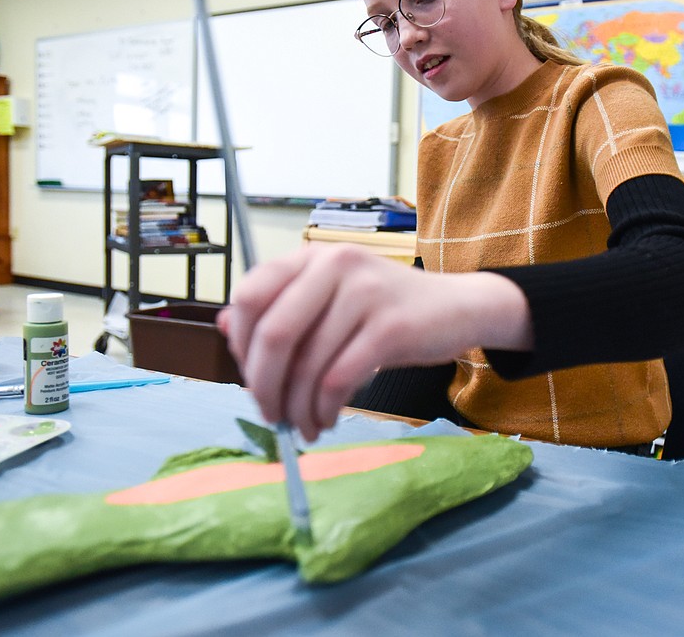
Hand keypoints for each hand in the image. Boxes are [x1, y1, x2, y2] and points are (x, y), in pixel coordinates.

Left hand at [217, 243, 531, 440]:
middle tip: (270, 415)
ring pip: (308, 363)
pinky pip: (339, 378)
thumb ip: (281, 307)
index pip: (250, 297)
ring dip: (297, 407)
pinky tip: (326, 419)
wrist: (458, 308)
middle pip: (273, 334)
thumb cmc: (386, 309)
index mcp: (311, 257)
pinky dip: (325, 409)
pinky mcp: (391, 327)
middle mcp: (334, 266)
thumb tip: (225, 326)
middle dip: (263, 385)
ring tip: (303, 426)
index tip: (252, 378)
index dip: (241, 345)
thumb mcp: (331, 299)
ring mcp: (364, 293)